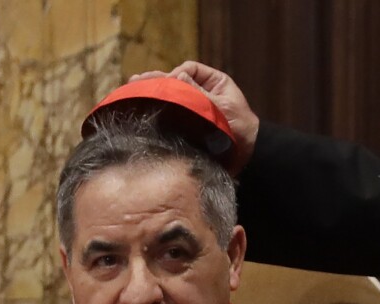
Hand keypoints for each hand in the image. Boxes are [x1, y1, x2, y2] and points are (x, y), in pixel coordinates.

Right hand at [129, 60, 258, 174]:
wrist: (246, 157)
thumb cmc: (241, 130)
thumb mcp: (223, 108)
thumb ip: (201, 93)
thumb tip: (179, 75)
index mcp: (214, 83)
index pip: (190, 70)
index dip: (178, 75)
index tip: (170, 84)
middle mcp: (201, 93)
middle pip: (175, 81)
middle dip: (156, 81)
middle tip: (135, 81)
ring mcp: (193, 109)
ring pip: (170, 97)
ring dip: (152, 93)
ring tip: (132, 88)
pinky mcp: (187, 126)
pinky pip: (171, 115)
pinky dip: (157, 111)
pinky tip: (140, 107)